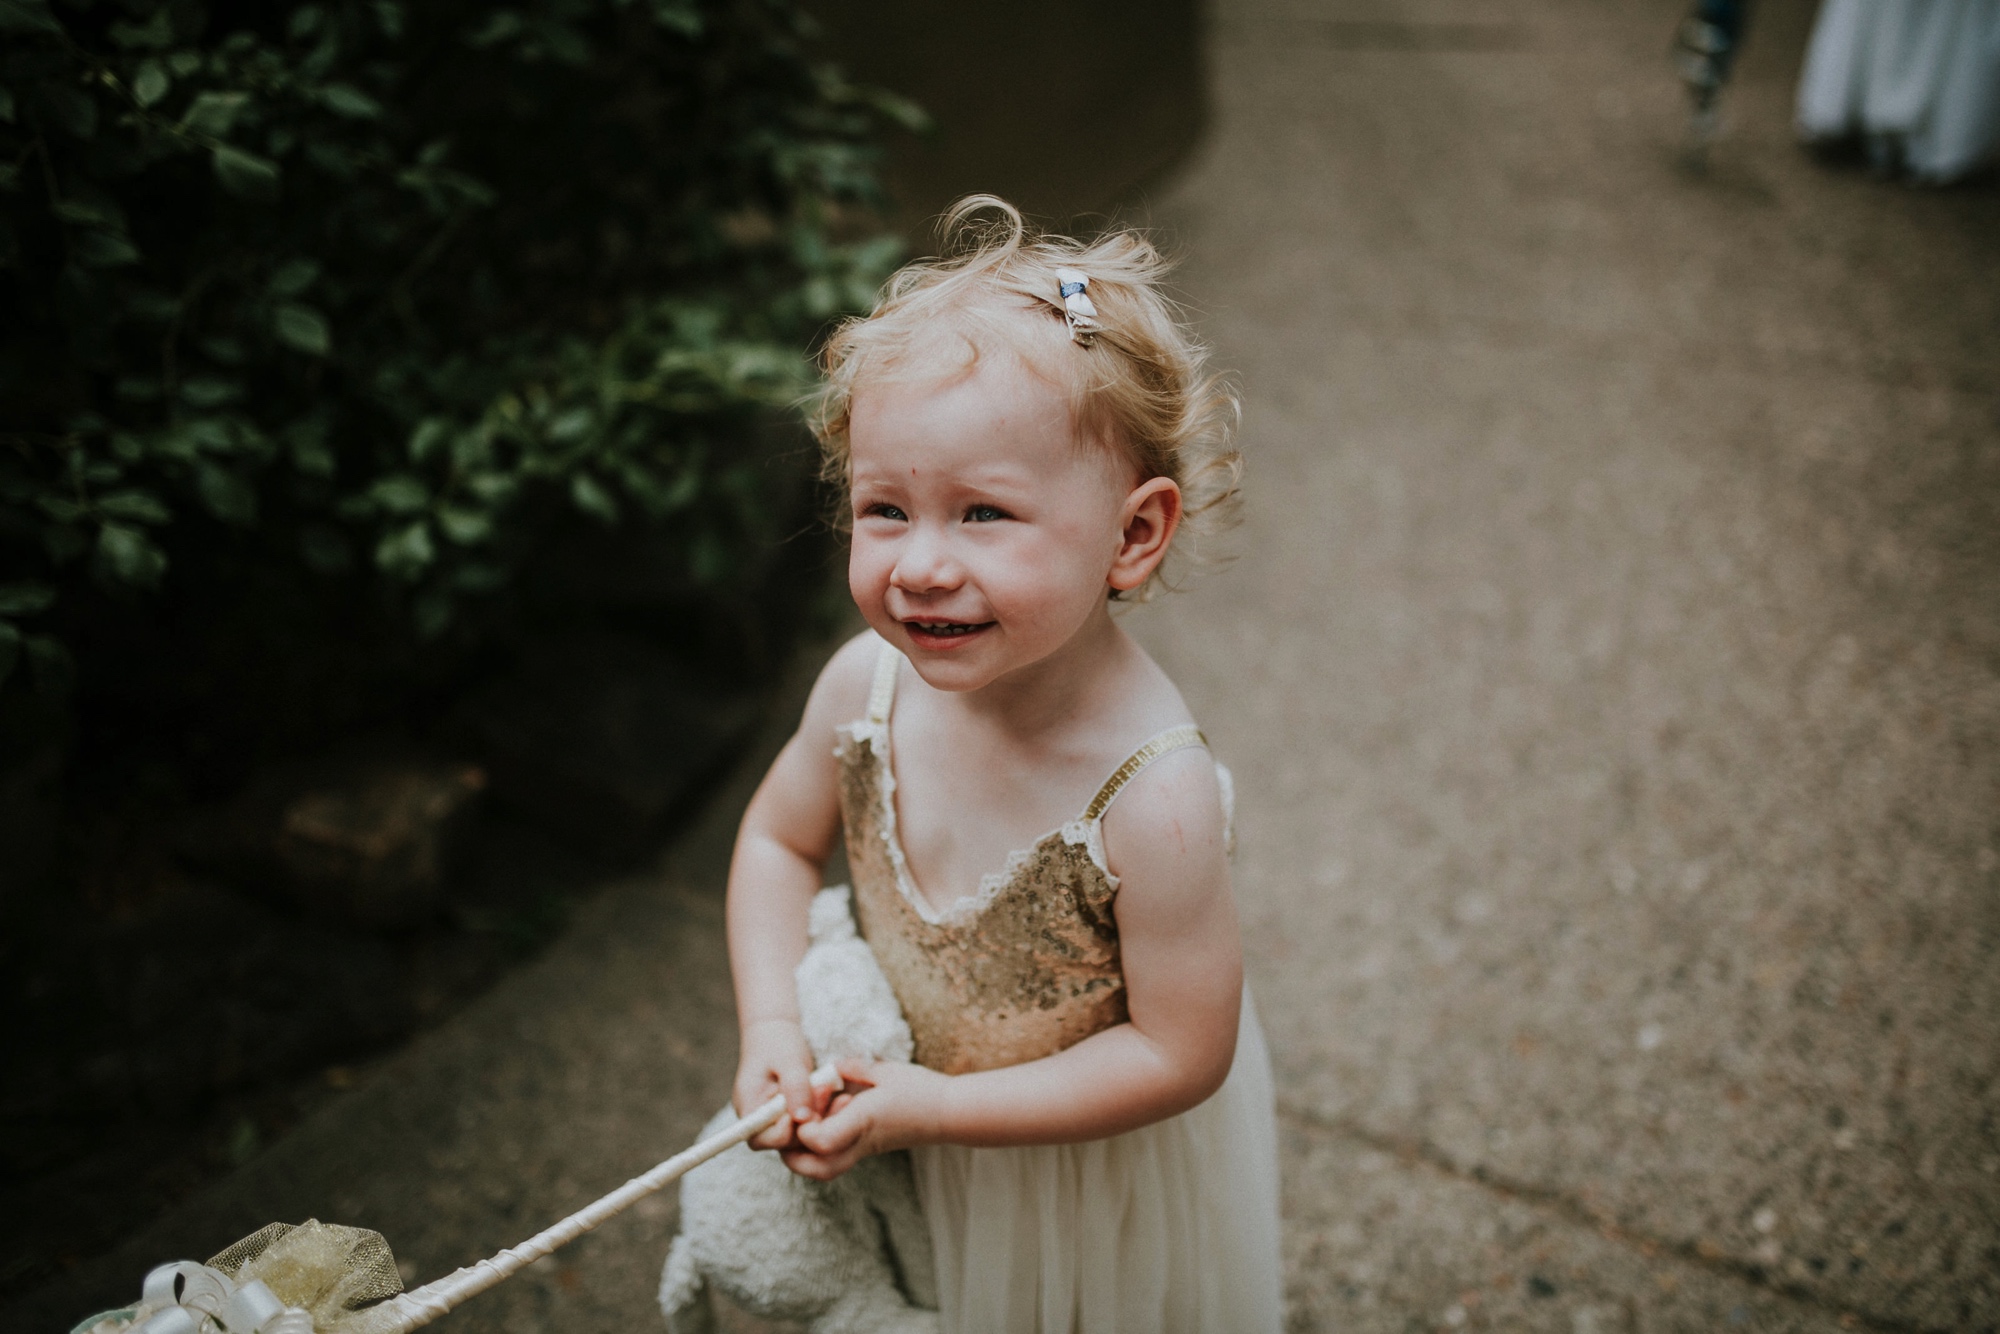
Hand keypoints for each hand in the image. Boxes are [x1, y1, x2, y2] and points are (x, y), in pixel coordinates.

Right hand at [733, 1018, 820, 1150]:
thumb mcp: (789, 1059)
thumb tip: (802, 1118)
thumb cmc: (777, 1041)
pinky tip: (829, 1093)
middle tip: (825, 1092)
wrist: (775, 1028)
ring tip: (828, 1088)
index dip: (784, 1132)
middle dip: (806, 1123)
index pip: (759, 1139)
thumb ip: (795, 1087)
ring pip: (797, 1133)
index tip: (804, 1111)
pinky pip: (804, 1123)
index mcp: (748, 1106)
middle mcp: (757, 1118)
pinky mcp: (788, 1114)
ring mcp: (773, 1118)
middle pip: (782, 1141)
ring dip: (815, 1116)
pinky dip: (817, 1111)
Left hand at [783, 1058, 948, 1179]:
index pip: (819, 1140)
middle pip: (815, 1168)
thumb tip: (831, 1068)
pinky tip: (832, 1114)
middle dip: (793, 1153)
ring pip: (824, 1168)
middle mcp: (860, 1142)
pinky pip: (836, 1157)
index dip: (804, 1126)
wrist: (949, 1114)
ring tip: (813, 1115)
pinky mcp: (868, 1150)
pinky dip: (822, 1143)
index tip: (809, 1097)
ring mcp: (864, 1150)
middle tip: (793, 1124)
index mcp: (863, 1121)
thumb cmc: (919, 1090)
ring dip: (806, 1150)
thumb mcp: (885, 1071)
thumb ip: (853, 1068)